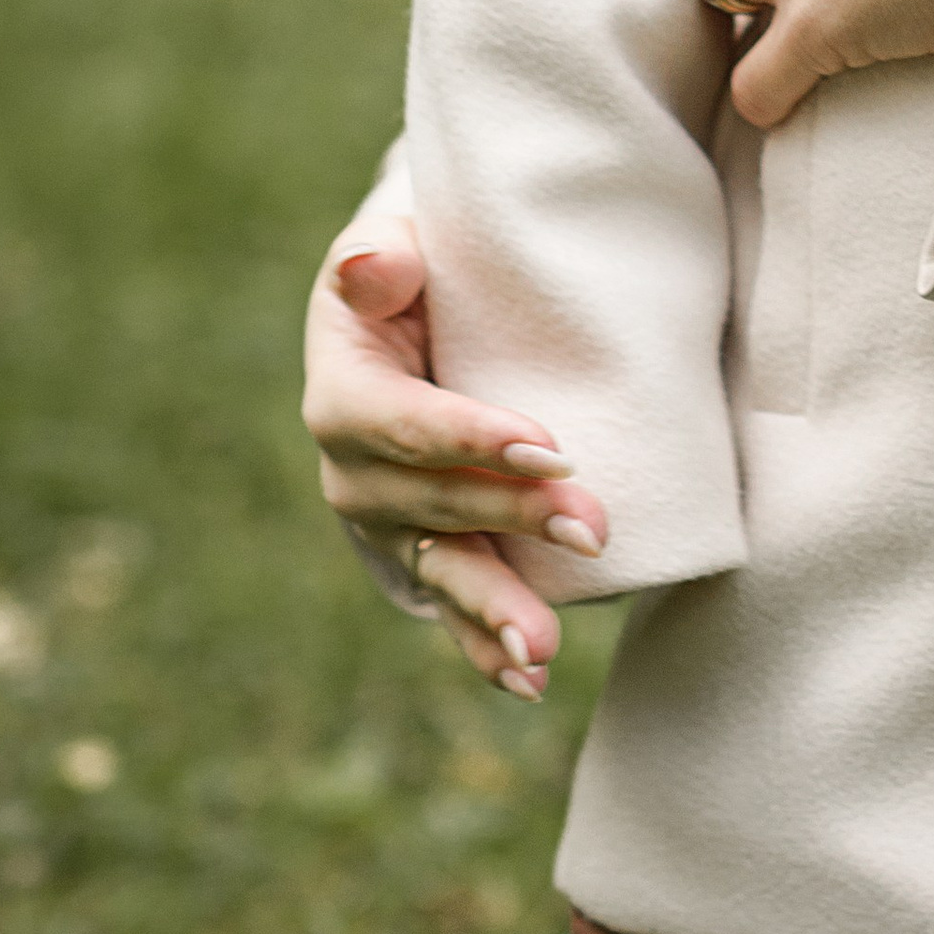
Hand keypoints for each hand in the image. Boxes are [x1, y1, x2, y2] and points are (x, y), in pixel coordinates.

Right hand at [303, 222, 600, 697]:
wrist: (418, 324)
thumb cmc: (416, 279)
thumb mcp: (393, 251)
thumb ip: (378, 259)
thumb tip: (374, 266)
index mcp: (342, 394)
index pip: (401, 424)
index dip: (468, 438)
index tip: (547, 445)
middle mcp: (354, 473)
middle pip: (434, 504)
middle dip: (513, 517)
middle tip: (591, 527)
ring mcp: (390, 526)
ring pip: (442, 573)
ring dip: (494, 608)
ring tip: (543, 649)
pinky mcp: (427, 554)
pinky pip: (453, 607)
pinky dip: (485, 647)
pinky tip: (528, 682)